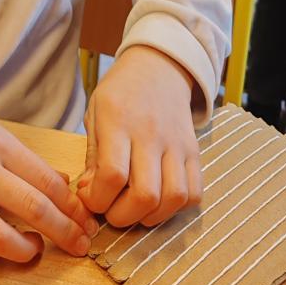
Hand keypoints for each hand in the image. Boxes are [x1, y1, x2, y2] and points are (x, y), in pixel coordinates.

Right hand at [0, 88, 97, 267]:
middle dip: (65, 233)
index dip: (72, 205)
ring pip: (0, 240)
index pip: (47, 180)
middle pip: (34, 209)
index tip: (84, 218)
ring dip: (25, 252)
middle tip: (79, 244)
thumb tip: (61, 186)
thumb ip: (23, 158)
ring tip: (33, 248)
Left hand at [76, 46, 201, 227]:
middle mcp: (150, 133)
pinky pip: (194, 192)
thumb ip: (93, 156)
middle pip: (145, 194)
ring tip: (135, 208)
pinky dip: (177, 207)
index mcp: (118, 121)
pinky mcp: (194, 151)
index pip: (112, 174)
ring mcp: (176, 143)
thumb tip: (91, 195)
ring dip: (152, 216)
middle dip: (123, 217)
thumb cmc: (120, 93)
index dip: (98, 200)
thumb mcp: (95, 113)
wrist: (158, 68)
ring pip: (174, 197)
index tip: (91, 198)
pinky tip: (159, 200)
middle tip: (111, 211)